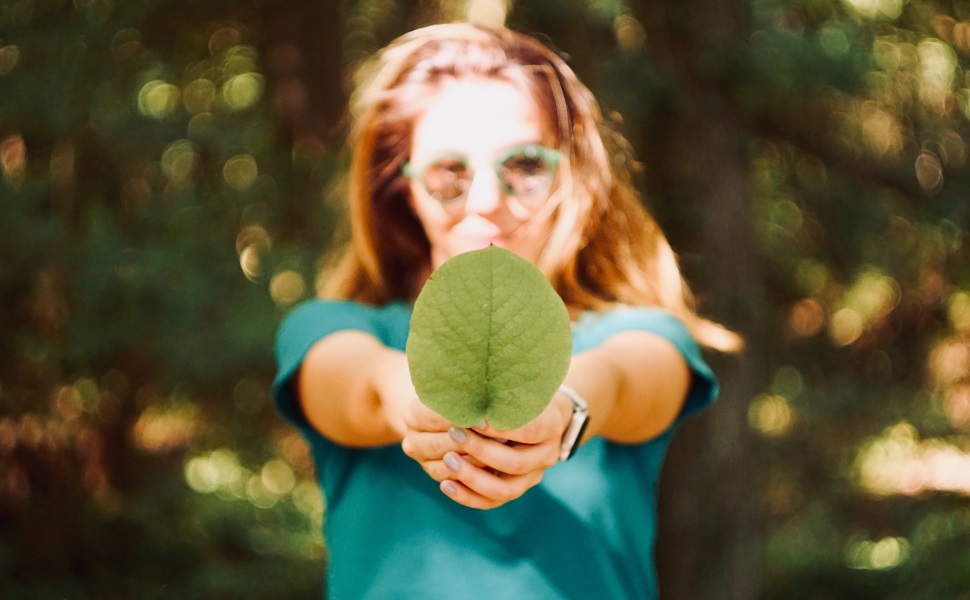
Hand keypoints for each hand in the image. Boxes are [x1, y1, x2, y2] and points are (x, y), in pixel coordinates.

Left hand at [401, 394, 572, 509]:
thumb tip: (470, 382)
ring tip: (447, 460)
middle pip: (514, 463)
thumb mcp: (521, 386)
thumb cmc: (525, 394)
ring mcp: (532, 476)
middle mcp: (546, 456)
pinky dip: (468, 496)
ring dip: (472, 477)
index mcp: (551, 427)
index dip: (500, 427)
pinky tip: (446, 484)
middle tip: (453, 434)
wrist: (545, 417)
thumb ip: (503, 390)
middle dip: (480, 450)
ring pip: (503, 490)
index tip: (474, 419)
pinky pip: (492, 502)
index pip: (529, 431)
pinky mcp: (516, 489)